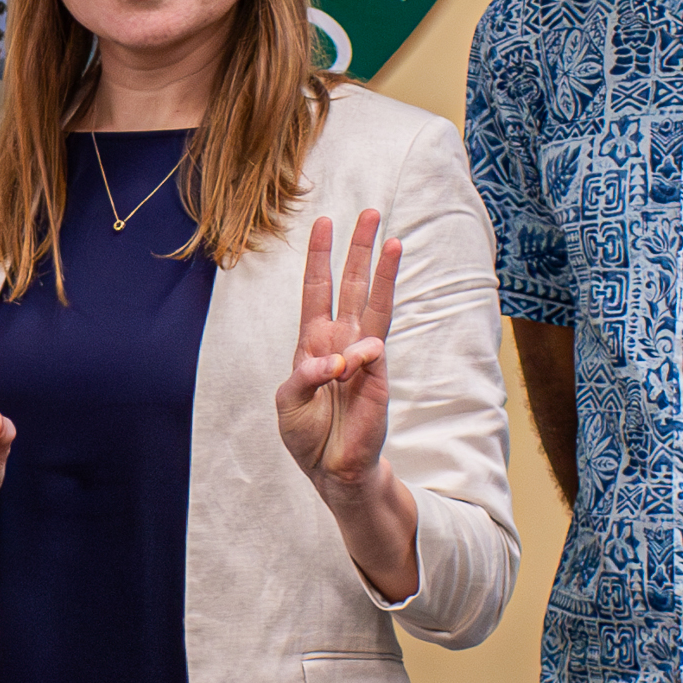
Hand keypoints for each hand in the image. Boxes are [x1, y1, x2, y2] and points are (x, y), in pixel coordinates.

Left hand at [276, 212, 397, 498]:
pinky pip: (372, 356)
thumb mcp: (288, 403)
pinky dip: (361, 356)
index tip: (322, 221)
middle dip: (359, 249)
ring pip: (376, 306)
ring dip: (383, 273)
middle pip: (353, 285)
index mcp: (313, 341)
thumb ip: (304, 377)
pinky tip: (355, 360)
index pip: (317, 289)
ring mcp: (363, 357)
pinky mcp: (378, 379)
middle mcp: (341, 341)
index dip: (319, 256)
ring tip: (394, 240)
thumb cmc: (307, 434)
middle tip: (371, 212)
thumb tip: (337, 360)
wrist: (331, 470)